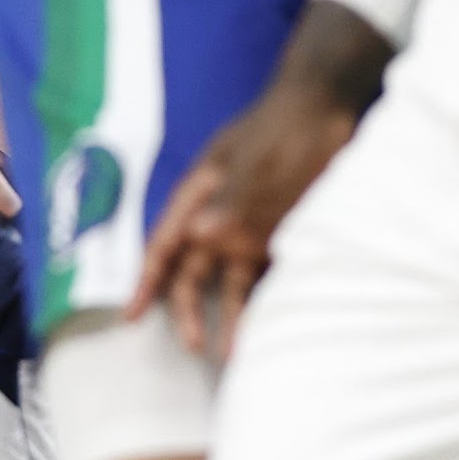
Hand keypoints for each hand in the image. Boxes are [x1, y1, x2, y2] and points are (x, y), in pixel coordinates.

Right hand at [126, 87, 357, 358]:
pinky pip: (266, 274)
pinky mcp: (280, 234)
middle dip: (188, 308)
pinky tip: (269, 325)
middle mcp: (218, 217)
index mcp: (199, 195)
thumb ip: (230, 202)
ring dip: (230, 313)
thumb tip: (198, 238)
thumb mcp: (255, 163)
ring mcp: (249, 226)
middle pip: (192, 269)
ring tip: (236, 352)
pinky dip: (264, 300)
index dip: (147, 280)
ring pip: (230, 278)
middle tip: (196, 345)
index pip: (165, 244)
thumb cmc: (282, 129)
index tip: (131, 314)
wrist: (328, 107)